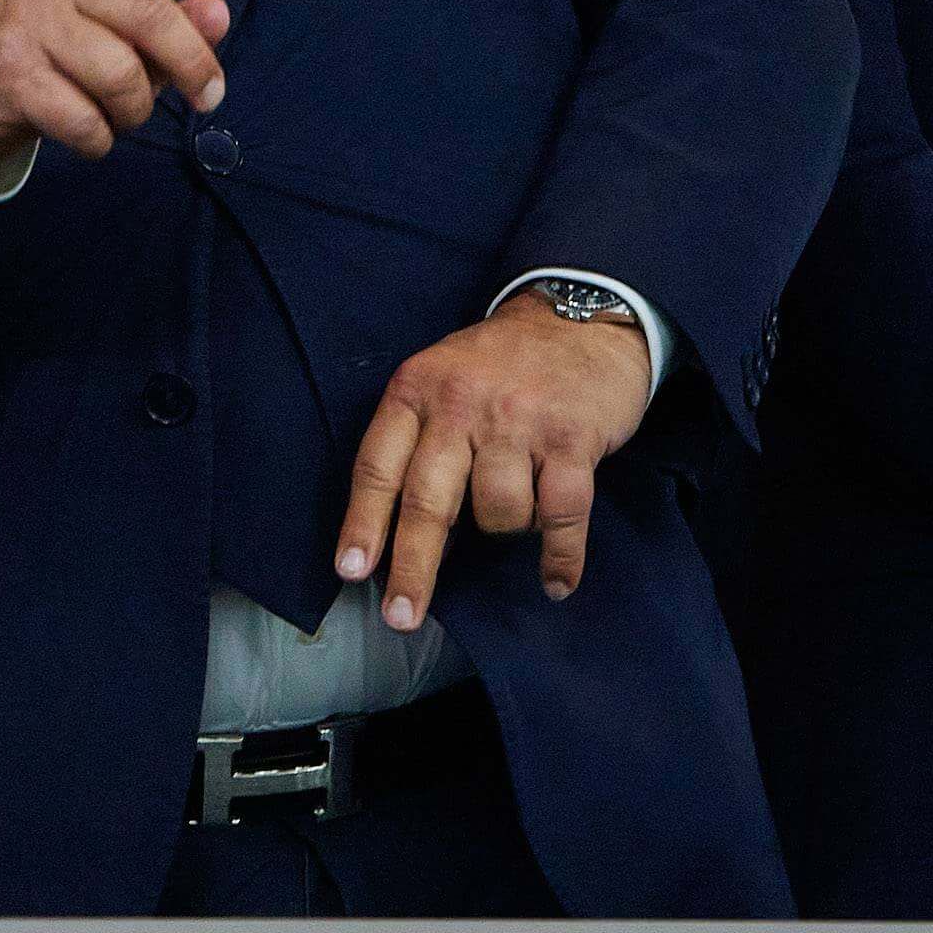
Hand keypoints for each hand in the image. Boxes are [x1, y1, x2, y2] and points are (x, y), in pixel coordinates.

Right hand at [0, 0, 236, 190]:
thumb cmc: (61, 45)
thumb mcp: (114, 22)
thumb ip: (171, 19)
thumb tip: (217, 13)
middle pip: (147, 15)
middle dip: (191, 63)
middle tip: (209, 95)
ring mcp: (28, 22)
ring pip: (121, 76)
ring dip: (136, 110)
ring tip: (122, 111)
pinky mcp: (11, 73)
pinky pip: (87, 121)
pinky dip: (101, 140)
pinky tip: (89, 130)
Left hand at [336, 288, 652, 628]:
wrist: (580, 315)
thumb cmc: (499, 364)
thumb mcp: (441, 378)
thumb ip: (419, 438)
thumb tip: (398, 532)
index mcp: (416, 390)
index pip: (378, 466)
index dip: (363, 523)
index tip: (352, 572)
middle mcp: (460, 405)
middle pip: (428, 502)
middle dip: (412, 567)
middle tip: (400, 617)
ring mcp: (518, 422)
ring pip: (497, 513)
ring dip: (507, 532)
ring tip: (518, 515)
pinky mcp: (572, 439)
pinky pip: (561, 515)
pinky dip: (560, 557)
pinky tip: (555, 581)